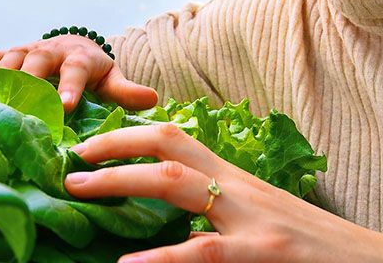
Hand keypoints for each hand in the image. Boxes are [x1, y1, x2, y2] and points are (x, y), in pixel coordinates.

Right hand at [0, 36, 157, 111]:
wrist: (77, 49)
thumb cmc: (95, 72)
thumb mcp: (112, 80)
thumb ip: (126, 91)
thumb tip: (152, 100)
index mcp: (81, 57)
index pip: (77, 69)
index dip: (70, 86)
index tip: (65, 106)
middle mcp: (53, 49)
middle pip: (39, 58)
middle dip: (29, 78)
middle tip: (19, 103)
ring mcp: (29, 49)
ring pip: (13, 56)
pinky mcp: (12, 54)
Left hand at [64, 124, 382, 262]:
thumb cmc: (313, 246)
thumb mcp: (259, 218)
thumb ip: (216, 209)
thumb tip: (170, 213)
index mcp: (234, 179)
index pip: (175, 138)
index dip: (128, 132)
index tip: (90, 141)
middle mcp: (238, 187)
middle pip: (168, 144)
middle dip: (113, 145)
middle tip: (69, 159)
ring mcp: (251, 217)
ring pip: (176, 184)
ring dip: (121, 181)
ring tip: (79, 189)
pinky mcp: (264, 253)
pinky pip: (204, 252)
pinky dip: (163, 258)